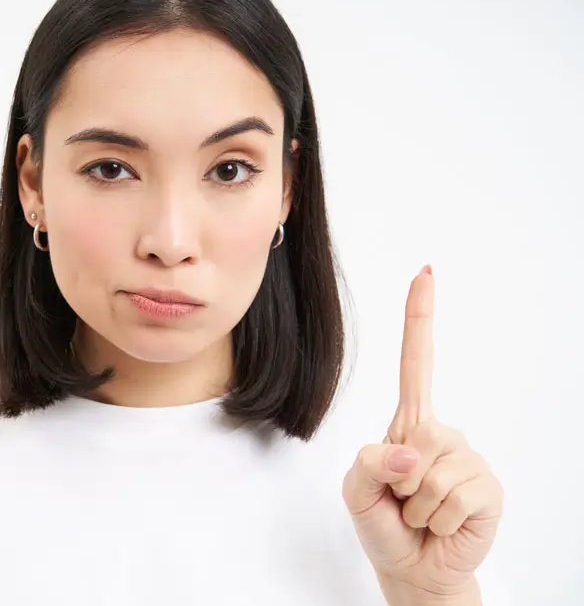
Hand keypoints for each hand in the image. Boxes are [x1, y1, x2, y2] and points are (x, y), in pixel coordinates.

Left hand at [342, 267, 503, 601]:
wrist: (411, 569)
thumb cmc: (383, 523)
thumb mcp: (356, 490)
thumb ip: (368, 463)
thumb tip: (412, 455)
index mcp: (409, 425)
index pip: (416, 364)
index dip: (420, 318)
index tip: (425, 273)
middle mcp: (442, 434)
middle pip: (415, 435)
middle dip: (396, 480)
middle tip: (402, 501)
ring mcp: (468, 459)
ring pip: (429, 473)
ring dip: (415, 504)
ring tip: (420, 514)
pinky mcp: (487, 488)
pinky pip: (451, 497)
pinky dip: (436, 519)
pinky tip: (442, 524)